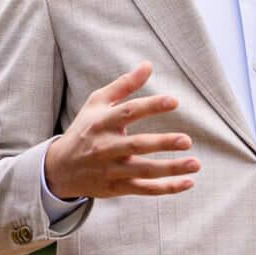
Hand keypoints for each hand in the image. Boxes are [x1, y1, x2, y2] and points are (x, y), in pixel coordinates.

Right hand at [44, 62, 199, 200]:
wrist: (60, 168)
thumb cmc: (85, 129)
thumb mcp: (97, 103)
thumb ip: (123, 85)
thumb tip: (148, 65)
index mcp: (102, 123)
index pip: (128, 112)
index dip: (151, 106)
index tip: (174, 101)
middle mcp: (106, 147)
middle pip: (136, 145)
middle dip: (162, 143)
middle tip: (186, 140)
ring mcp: (111, 169)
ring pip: (144, 171)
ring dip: (171, 169)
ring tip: (195, 164)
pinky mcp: (117, 187)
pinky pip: (144, 189)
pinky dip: (166, 188)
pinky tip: (188, 182)